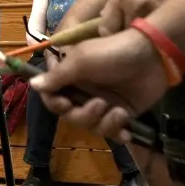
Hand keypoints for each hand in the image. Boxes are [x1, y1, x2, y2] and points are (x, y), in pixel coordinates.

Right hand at [31, 31, 169, 139]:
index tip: (65, 103)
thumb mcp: (81, 60)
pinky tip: (127, 131)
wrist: (153, 55)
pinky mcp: (122, 113)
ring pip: (91, 126)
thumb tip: (31, 85)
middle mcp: (83, 91)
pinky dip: (117, 133)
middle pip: (71, 115)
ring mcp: (103, 103)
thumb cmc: (113, 52)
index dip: (54, 103)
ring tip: (119, 112)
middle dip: (83, 115)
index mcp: (70, 76)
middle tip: (100, 104)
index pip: (52, 95)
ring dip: (104, 123)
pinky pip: (112, 131)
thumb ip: (57, 76)